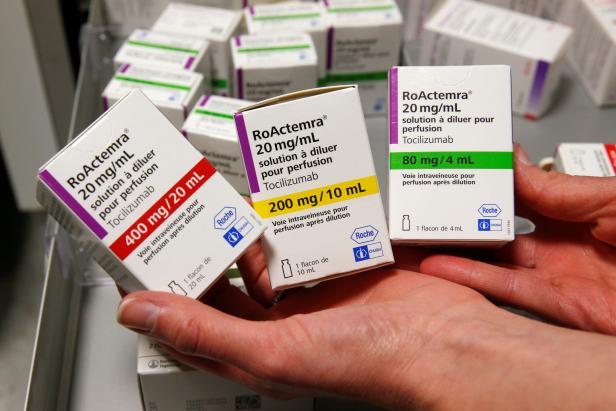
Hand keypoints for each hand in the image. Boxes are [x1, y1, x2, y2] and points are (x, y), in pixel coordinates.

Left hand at [117, 240, 615, 409]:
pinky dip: (284, 221)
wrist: (443, 339)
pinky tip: (271, 203)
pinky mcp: (335, 262)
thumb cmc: (369, 359)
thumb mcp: (274, 350)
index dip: (160, 295)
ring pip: (262, 255)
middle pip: (224, 283)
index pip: (192, 321)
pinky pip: (299, 236)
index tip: (137, 263)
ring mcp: (309, 288)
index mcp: (257, 347)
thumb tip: (139, 315)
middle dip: (200, 254)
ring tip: (216, 203)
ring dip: (241, 233)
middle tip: (175, 219)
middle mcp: (280, 320)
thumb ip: (205, 331)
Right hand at [420, 144, 615, 333]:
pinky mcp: (560, 310)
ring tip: (422, 234)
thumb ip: (558, 188)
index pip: (524, 190)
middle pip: (504, 225)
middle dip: (466, 213)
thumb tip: (513, 163)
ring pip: (497, 260)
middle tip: (429, 201)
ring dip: (459, 248)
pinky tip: (443, 267)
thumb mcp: (614, 198)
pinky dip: (473, 280)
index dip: (491, 178)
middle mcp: (568, 242)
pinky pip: (508, 292)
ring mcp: (561, 276)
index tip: (458, 164)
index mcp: (585, 208)